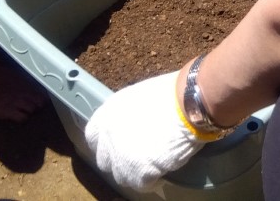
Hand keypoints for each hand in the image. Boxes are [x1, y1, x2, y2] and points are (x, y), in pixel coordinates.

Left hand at [84, 71, 203, 190]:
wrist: (187, 103)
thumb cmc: (169, 93)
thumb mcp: (138, 98)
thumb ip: (127, 114)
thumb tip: (132, 124)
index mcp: (106, 114)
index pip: (92, 136)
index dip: (106, 143)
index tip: (118, 144)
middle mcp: (108, 136)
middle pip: (106, 160)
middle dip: (119, 160)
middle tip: (137, 156)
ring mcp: (121, 156)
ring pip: (122, 176)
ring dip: (135, 173)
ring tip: (151, 167)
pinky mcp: (138, 172)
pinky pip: (142, 185)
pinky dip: (151, 182)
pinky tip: (161, 176)